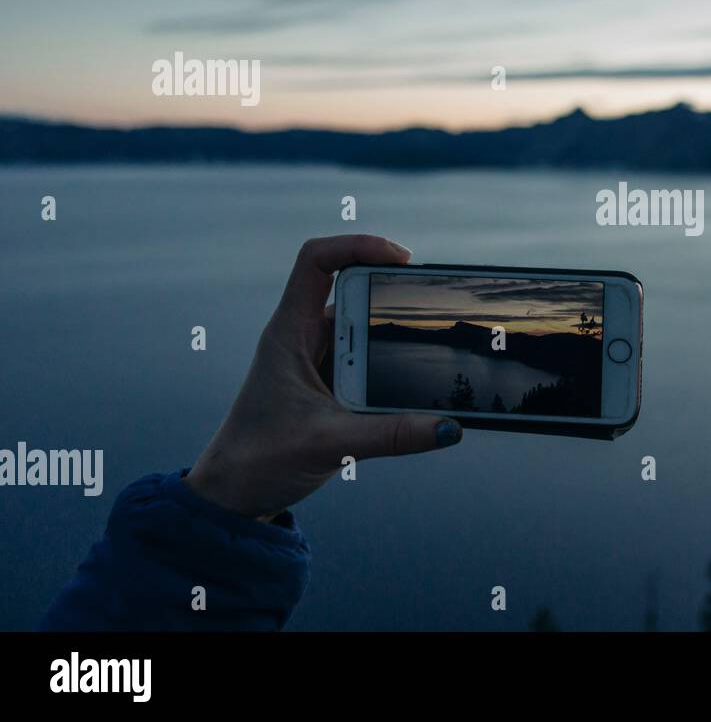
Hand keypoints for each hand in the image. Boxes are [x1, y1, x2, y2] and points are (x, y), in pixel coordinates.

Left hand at [185, 234, 462, 518]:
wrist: (231, 494)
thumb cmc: (259, 461)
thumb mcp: (330, 445)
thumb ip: (392, 435)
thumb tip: (448, 427)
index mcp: (288, 333)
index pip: (316, 261)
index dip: (358, 246)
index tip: (402, 258)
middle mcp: (301, 337)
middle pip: (351, 289)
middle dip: (391, 294)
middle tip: (431, 305)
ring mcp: (315, 358)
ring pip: (362, 327)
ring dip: (393, 336)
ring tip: (429, 349)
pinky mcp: (329, 382)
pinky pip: (365, 359)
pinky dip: (390, 365)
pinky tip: (413, 385)